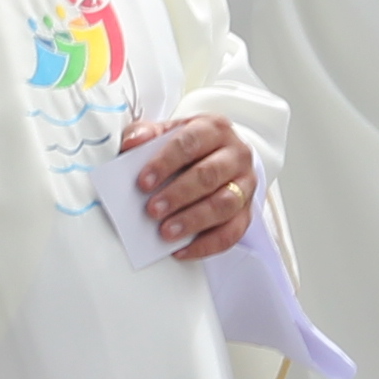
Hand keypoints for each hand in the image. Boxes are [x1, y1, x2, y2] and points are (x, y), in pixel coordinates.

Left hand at [124, 116, 257, 263]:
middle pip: (209, 175)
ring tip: (166, 232)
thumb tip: (132, 142)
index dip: (166, 162)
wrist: (220, 156)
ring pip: (224, 204)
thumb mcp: (169, 132)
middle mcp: (236, 154)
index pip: (191, 143)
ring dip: (193, 220)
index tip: (143, 182)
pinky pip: (232, 233)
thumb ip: (147, 134)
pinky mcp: (246, 212)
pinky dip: (206, 245)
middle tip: (152, 210)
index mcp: (215, 129)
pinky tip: (182, 250)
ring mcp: (245, 184)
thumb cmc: (190, 146)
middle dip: (179, 195)